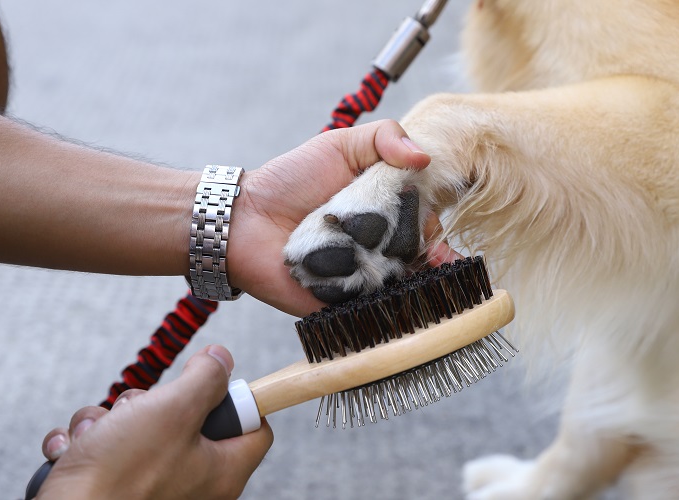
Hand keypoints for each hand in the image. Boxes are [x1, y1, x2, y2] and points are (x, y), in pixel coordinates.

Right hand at [37, 345, 271, 499]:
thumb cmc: (120, 476)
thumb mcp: (174, 409)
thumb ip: (206, 379)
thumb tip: (222, 360)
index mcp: (222, 472)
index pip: (256, 428)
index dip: (237, 397)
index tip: (207, 382)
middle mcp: (194, 485)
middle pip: (190, 419)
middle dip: (153, 403)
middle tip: (138, 410)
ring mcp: (154, 490)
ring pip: (141, 429)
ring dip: (111, 420)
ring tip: (97, 434)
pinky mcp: (118, 491)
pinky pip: (108, 451)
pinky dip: (88, 443)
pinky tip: (73, 451)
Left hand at [228, 119, 459, 315]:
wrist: (244, 221)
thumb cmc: (290, 181)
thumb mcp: (339, 145)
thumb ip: (384, 137)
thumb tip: (426, 157)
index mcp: (384, 211)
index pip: (426, 222)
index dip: (434, 227)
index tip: (433, 229)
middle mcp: (379, 246)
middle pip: (419, 255)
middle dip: (423, 251)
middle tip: (406, 243)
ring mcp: (364, 277)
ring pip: (403, 284)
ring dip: (408, 279)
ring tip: (400, 270)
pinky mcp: (346, 302)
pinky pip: (374, 309)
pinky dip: (385, 304)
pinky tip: (391, 298)